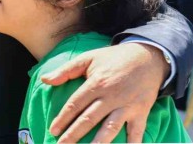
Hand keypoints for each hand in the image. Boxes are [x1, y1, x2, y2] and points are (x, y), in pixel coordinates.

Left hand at [40, 43, 166, 142]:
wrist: (147, 57)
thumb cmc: (113, 58)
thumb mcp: (88, 58)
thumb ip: (66, 70)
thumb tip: (45, 79)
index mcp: (96, 83)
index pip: (75, 104)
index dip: (63, 118)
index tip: (53, 131)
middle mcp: (110, 96)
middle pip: (89, 119)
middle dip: (74, 134)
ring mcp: (127, 105)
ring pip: (110, 128)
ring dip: (99, 143)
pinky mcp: (141, 112)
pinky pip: (137, 131)